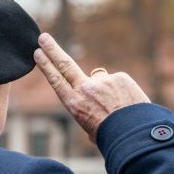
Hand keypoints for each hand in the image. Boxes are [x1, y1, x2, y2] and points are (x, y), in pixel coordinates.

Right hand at [34, 33, 149, 142]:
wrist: (135, 134)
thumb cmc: (112, 136)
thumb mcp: (91, 128)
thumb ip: (88, 107)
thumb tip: (96, 96)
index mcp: (75, 104)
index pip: (56, 80)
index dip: (46, 65)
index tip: (38, 53)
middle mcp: (85, 89)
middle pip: (65, 64)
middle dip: (52, 50)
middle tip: (43, 37)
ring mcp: (103, 81)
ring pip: (101, 80)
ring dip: (107, 90)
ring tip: (118, 107)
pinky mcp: (119, 77)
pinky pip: (118, 82)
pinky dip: (122, 91)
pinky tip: (128, 103)